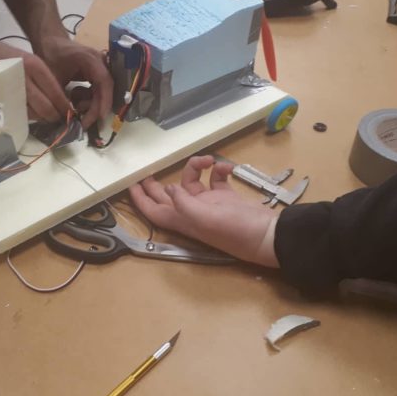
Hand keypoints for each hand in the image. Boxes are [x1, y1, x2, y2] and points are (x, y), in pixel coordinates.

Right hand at [0, 39, 69, 122]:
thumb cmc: (7, 58)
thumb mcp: (29, 62)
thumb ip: (44, 80)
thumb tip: (60, 100)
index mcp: (35, 66)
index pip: (55, 92)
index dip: (64, 106)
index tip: (69, 113)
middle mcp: (25, 77)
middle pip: (46, 106)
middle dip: (54, 116)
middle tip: (59, 121)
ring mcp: (11, 89)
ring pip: (33, 112)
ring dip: (41, 119)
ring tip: (46, 119)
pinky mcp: (0, 98)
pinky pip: (18, 113)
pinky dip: (27, 117)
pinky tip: (31, 116)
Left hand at [39, 35, 112, 128]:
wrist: (50, 42)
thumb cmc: (50, 55)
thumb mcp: (53, 77)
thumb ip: (61, 97)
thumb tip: (67, 118)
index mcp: (91, 59)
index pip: (104, 82)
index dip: (103, 101)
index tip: (98, 117)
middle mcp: (100, 62)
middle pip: (105, 89)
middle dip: (96, 107)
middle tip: (84, 122)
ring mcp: (100, 68)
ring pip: (102, 92)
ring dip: (91, 103)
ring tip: (75, 107)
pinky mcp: (96, 73)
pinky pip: (97, 90)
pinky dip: (89, 98)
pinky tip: (76, 100)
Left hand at [129, 155, 279, 267]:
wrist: (266, 235)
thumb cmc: (235, 230)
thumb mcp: (205, 218)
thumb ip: (183, 203)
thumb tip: (169, 189)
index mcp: (182, 220)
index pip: (153, 210)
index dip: (140, 199)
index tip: (130, 185)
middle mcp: (192, 212)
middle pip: (167, 196)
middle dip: (157, 183)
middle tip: (149, 169)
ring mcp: (209, 205)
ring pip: (192, 182)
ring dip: (196, 167)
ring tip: (207, 160)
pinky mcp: (226, 198)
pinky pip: (216, 180)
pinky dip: (219, 170)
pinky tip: (227, 168)